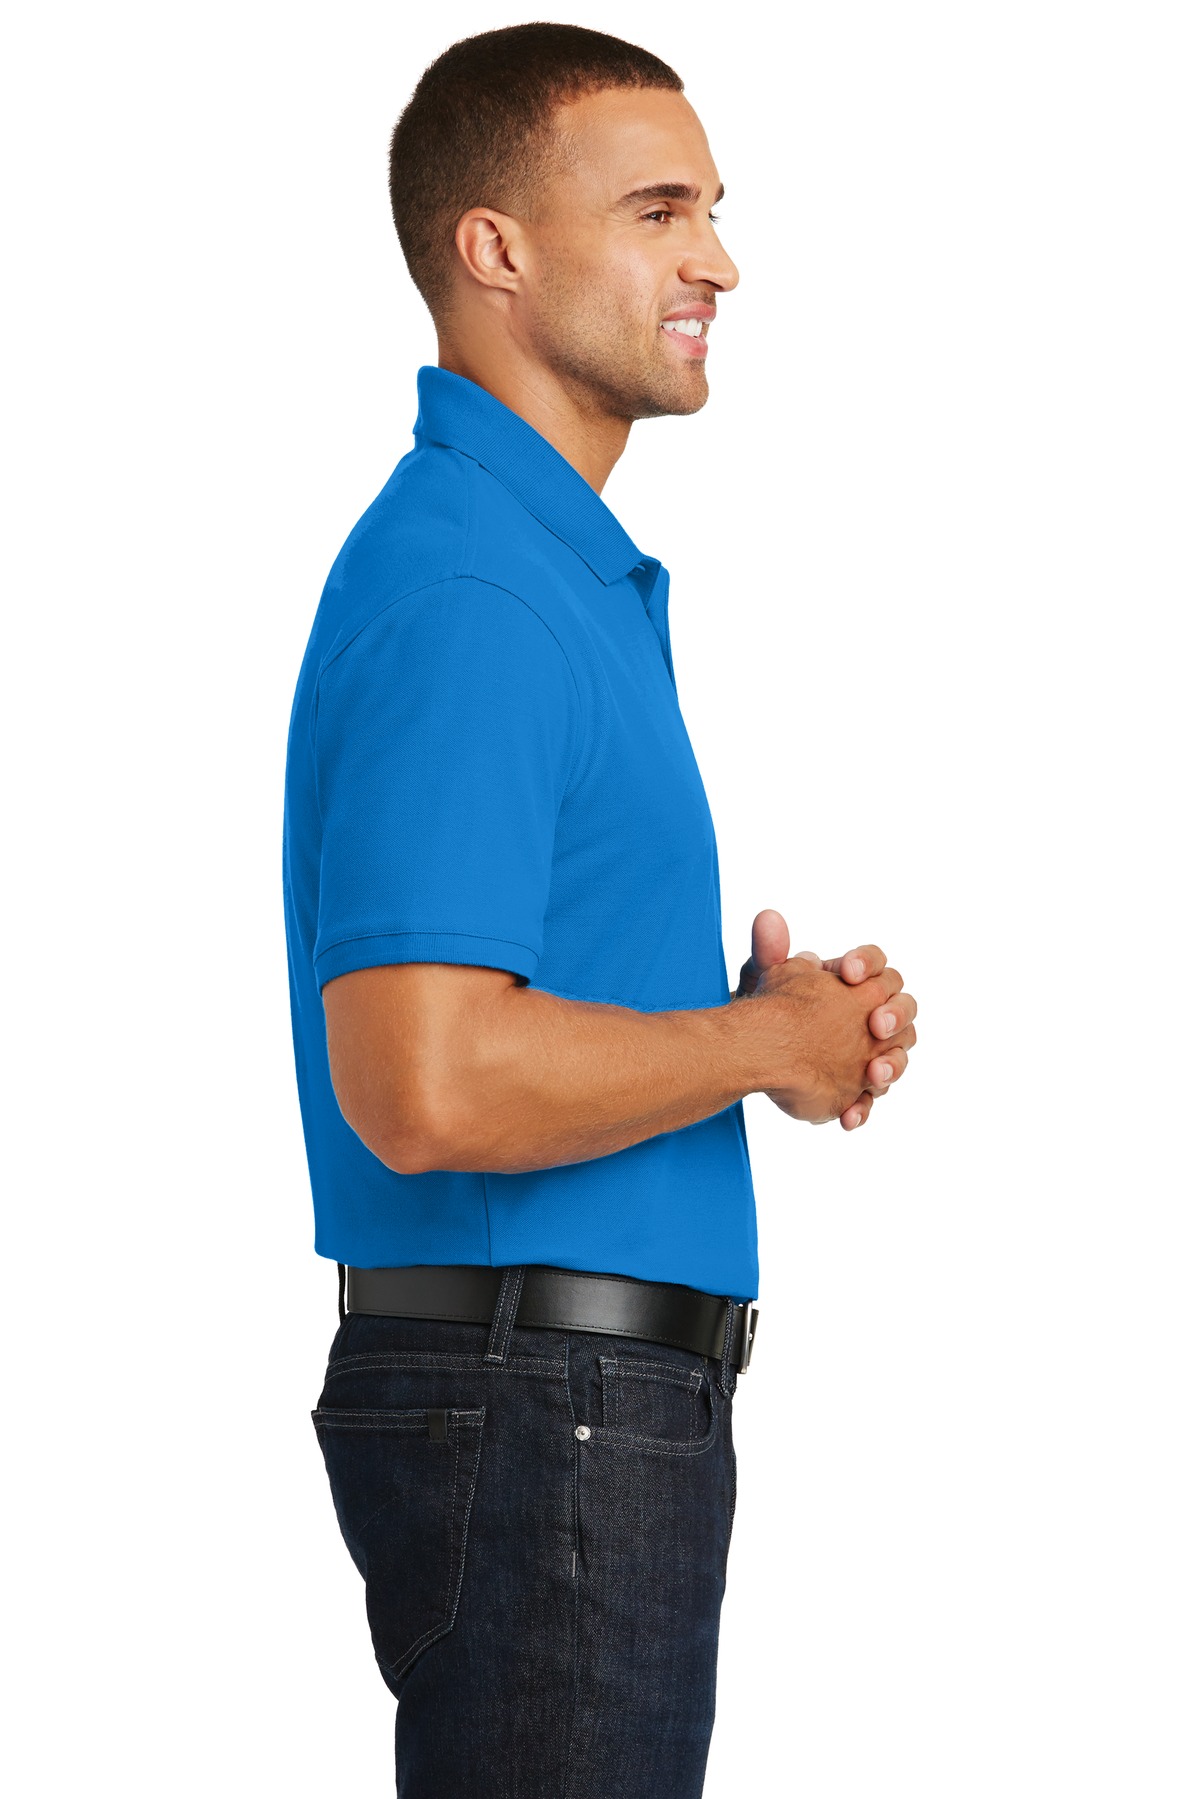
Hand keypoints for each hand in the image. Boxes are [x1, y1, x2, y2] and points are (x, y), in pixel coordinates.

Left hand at [733, 909, 917, 1129]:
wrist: (751, 1051)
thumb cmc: (764, 1008)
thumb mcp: (762, 979)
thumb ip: (769, 951)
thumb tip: (767, 920)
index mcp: (854, 983)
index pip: (877, 965)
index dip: (868, 964)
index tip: (846, 971)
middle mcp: (871, 1015)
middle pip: (903, 1009)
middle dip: (895, 1015)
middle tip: (875, 1024)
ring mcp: (869, 1051)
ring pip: (897, 1056)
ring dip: (891, 1066)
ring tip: (872, 1074)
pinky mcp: (856, 1087)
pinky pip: (869, 1099)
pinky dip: (862, 1109)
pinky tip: (848, 1116)